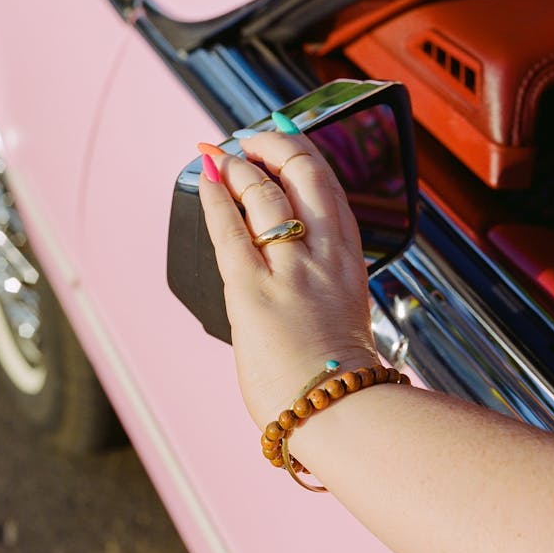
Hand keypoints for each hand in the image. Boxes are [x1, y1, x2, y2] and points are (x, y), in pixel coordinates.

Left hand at [198, 132, 377, 426]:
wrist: (339, 414)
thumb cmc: (341, 381)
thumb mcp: (345, 314)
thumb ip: (324, 284)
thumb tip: (300, 276)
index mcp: (349, 260)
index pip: (329, 187)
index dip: (302, 155)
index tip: (281, 140)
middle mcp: (324, 254)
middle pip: (303, 173)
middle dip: (272, 145)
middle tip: (248, 138)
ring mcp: (290, 269)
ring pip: (264, 192)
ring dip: (237, 167)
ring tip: (218, 155)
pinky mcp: (253, 289)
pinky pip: (229, 229)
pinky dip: (214, 197)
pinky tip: (204, 177)